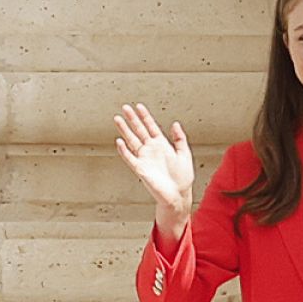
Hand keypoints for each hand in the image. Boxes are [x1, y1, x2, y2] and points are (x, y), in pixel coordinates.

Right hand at [114, 103, 194, 239]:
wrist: (178, 194)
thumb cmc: (182, 177)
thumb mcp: (185, 155)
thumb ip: (180, 139)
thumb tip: (175, 124)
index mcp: (162, 145)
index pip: (151, 127)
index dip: (145, 116)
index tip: (139, 106)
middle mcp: (151, 149)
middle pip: (139, 131)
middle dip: (132, 119)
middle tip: (125, 107)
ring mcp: (145, 158)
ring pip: (132, 141)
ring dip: (125, 130)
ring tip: (117, 119)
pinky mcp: (141, 169)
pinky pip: (130, 158)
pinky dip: (124, 150)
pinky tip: (119, 141)